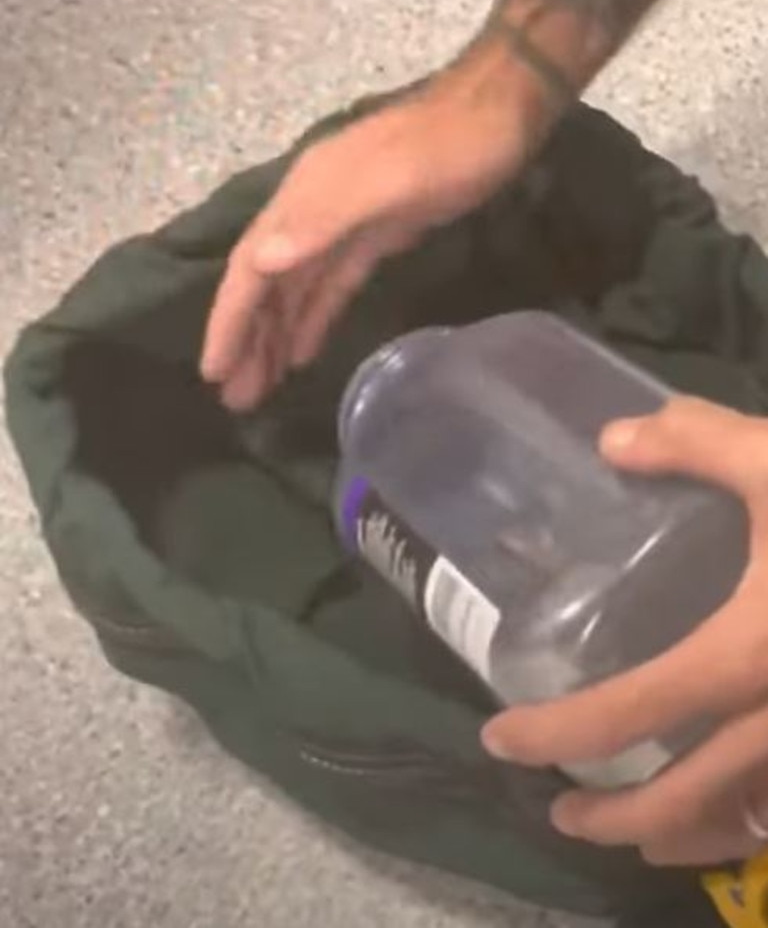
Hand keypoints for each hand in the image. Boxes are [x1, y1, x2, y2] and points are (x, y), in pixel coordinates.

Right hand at [200, 53, 549, 410]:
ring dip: (275, 337)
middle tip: (235, 398)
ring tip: (258, 388)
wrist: (501, 113)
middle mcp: (311, 213)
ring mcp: (342, 225)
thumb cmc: (448, 149)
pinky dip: (313, 319)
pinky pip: (331, 285)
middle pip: (266, 284)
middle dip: (247, 339)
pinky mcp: (373, 236)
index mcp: (304, 199)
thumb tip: (261, 262)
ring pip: (295, 290)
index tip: (213, 370)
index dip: (230, 319)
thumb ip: (324, 219)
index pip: (251, 267)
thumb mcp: (389, 181)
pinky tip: (301, 353)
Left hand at [482, 397, 767, 865]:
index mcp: (751, 655)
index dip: (555, 733)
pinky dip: (763, 818)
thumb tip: (611, 440)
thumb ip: (695, 442)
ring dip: (690, 835)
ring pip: (756, 822)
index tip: (500, 741)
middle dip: (617, 817)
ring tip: (645, 835)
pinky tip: (748, 808)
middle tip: (563, 815)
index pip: (629, 713)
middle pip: (687, 799)